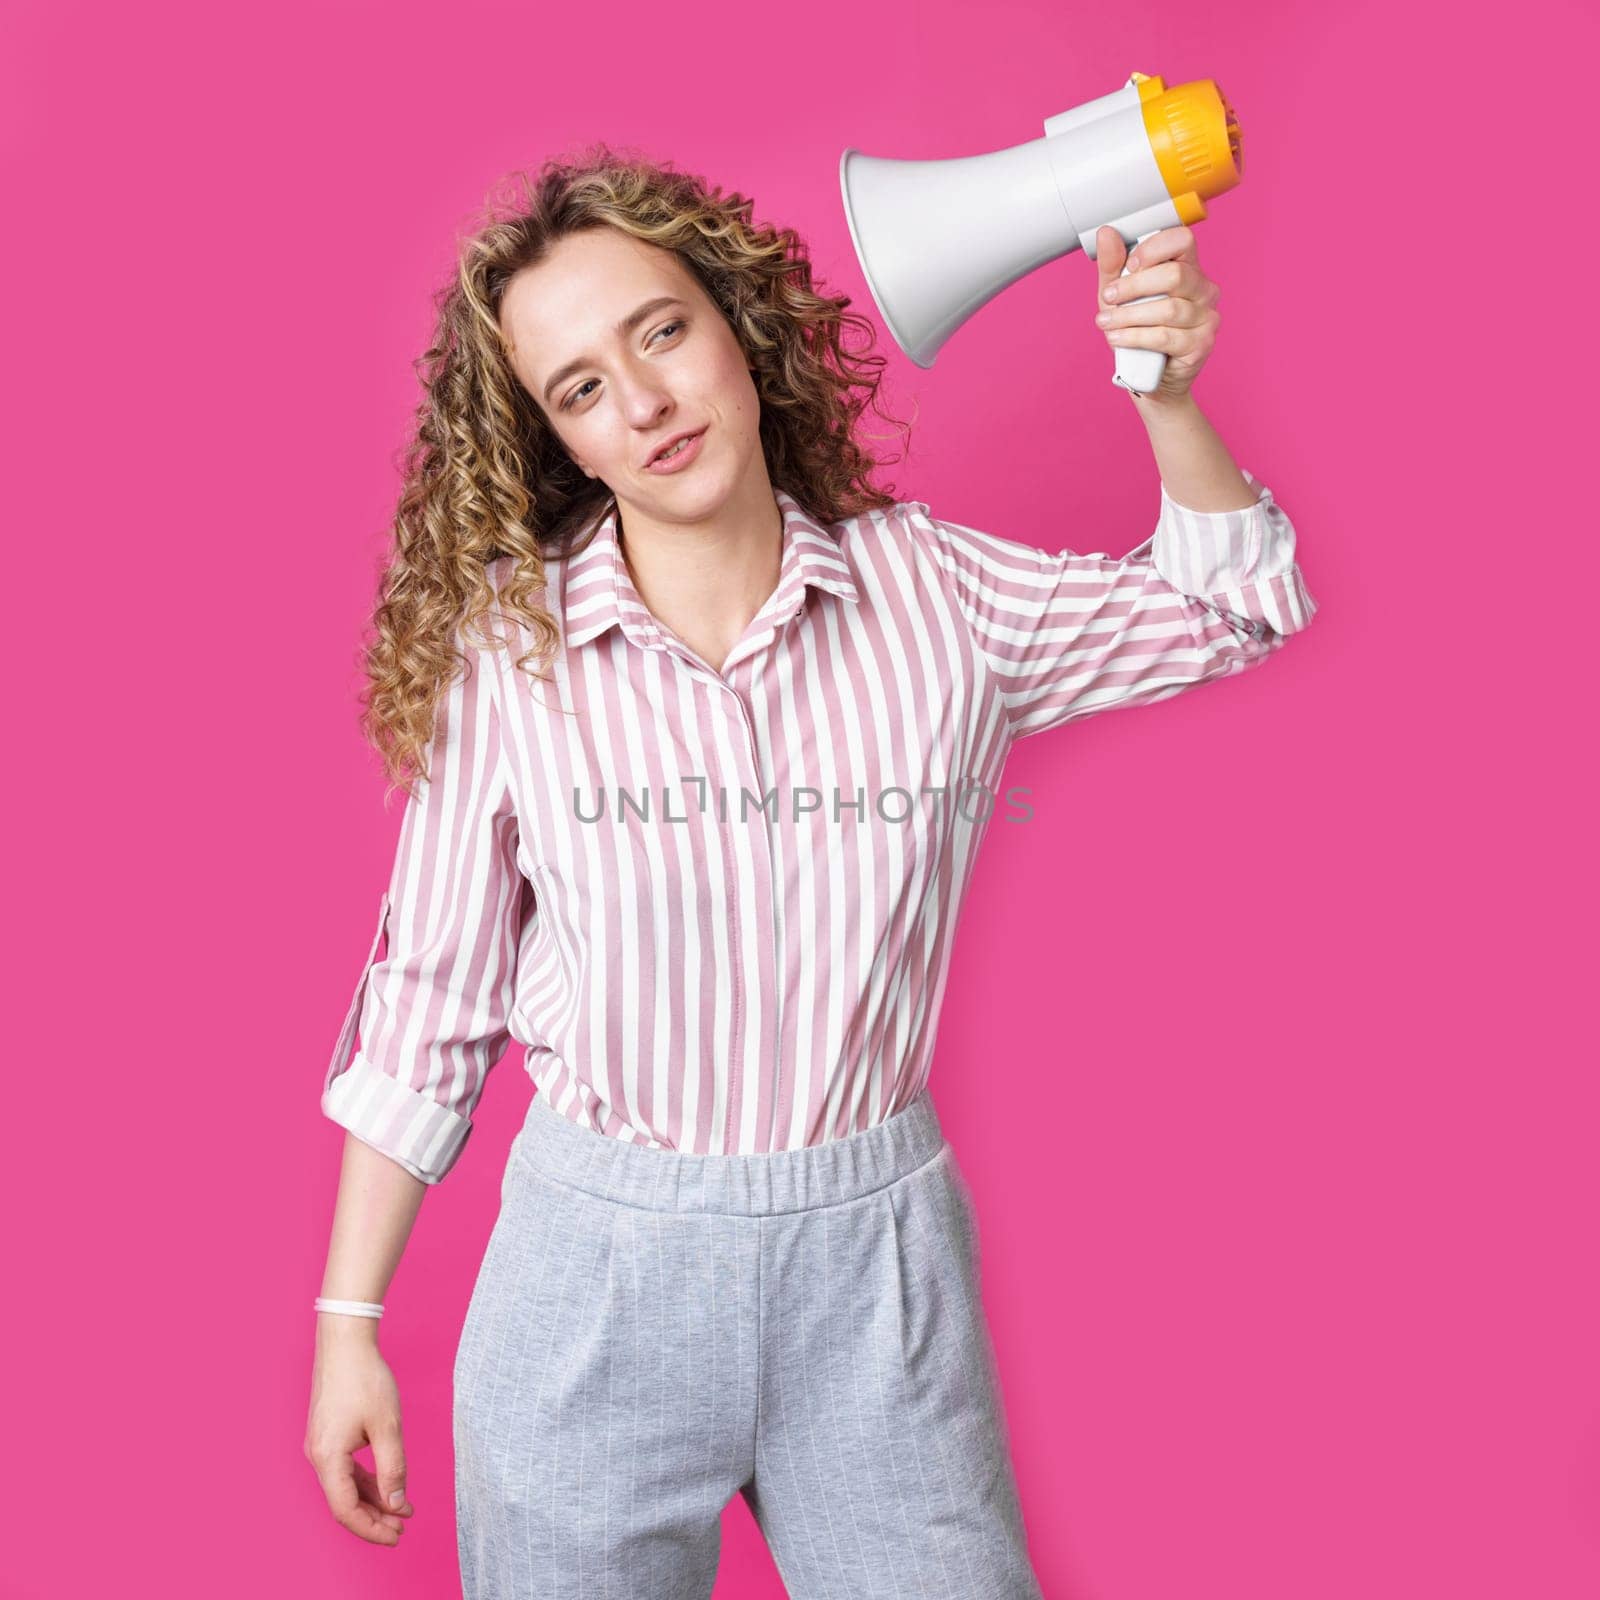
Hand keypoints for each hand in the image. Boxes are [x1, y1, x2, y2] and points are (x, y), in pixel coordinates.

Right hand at [305, 1333, 414, 1545]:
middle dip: (374, 1518)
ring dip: (372, 1499)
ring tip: (401, 1510)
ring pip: (345, 1486)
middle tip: (403, 1528)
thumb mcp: (387, 1426)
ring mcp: (320, 1445)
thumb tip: (396, 1505)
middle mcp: (317, 1456)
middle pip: (344, 1502)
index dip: (371, 1529)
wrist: (345, 1342)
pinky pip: (345, 1468)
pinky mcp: (328, 1435)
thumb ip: (392, 1468)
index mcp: (327, 1458)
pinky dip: (366, 1480)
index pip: (346, 1510)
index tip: (397, 1536)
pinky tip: (387, 1485)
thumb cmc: (365, 1379)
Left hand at [1093, 224, 1220, 402]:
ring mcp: (1207, 318)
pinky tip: (1116, 338)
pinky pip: (1165, 336)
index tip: (1129, 264)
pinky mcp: (1201, 344)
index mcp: (1189, 269)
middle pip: (1175, 275)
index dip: (1154, 248)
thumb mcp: (1119, 295)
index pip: (1183, 240)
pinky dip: (1135, 337)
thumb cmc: (1138, 331)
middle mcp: (1204, 290)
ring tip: (1106, 322)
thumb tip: (1105, 232)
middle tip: (1109, 297)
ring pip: (1168, 309)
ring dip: (1128, 315)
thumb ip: (1113, 265)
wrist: (1150, 379)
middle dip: (1133, 286)